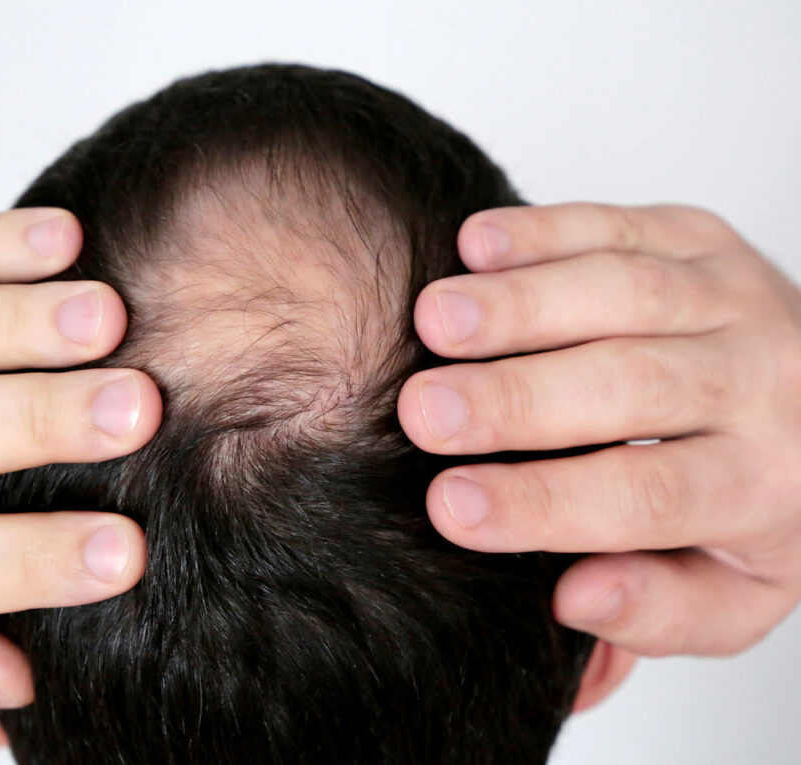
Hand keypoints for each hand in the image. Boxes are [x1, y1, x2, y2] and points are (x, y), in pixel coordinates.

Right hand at [398, 202, 800, 657]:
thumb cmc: (755, 503)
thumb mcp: (733, 594)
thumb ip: (658, 611)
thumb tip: (575, 596)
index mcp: (764, 486)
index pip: (646, 498)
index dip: (542, 503)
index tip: (449, 506)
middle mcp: (761, 383)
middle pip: (631, 386)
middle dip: (516, 398)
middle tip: (424, 410)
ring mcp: (732, 298)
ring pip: (622, 292)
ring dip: (520, 304)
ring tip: (436, 319)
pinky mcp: (700, 238)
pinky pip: (620, 225)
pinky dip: (546, 229)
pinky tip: (478, 242)